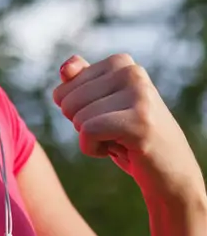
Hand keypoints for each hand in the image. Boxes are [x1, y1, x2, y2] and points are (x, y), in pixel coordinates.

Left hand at [53, 53, 204, 206]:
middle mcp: (132, 72)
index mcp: (120, 62)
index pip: (65, 87)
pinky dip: (93, 149)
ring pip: (77, 117)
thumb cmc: (128, 137)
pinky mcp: (140, 121)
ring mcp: (139, 95)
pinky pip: (87, 132)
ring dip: (92, 139)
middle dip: (82, 124)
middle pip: (68, 102)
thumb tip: (65, 69)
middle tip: (116, 131)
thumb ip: (80, 81)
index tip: (108, 116)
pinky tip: (122, 150)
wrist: (170, 173)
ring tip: (122, 140)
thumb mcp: (100, 105)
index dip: (77, 111)